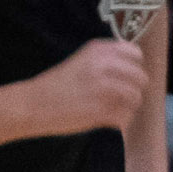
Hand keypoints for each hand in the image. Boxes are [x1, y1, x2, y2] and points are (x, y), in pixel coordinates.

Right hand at [29, 38, 147, 137]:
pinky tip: (108, 121)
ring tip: (115, 111)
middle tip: (122, 99)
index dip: (134, 68)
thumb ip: (106, 61)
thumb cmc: (56, 85)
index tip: (125, 78)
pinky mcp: (101, 109)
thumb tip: (135, 71)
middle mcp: (103, 65)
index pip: (135, 54)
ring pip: (136, 98)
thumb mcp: (81, 62)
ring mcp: (103, 87)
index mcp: (98, 50)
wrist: (32, 104)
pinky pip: (126, 116)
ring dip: (129, 107)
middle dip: (134, 90)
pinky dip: (120, 121)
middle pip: (140, 77)